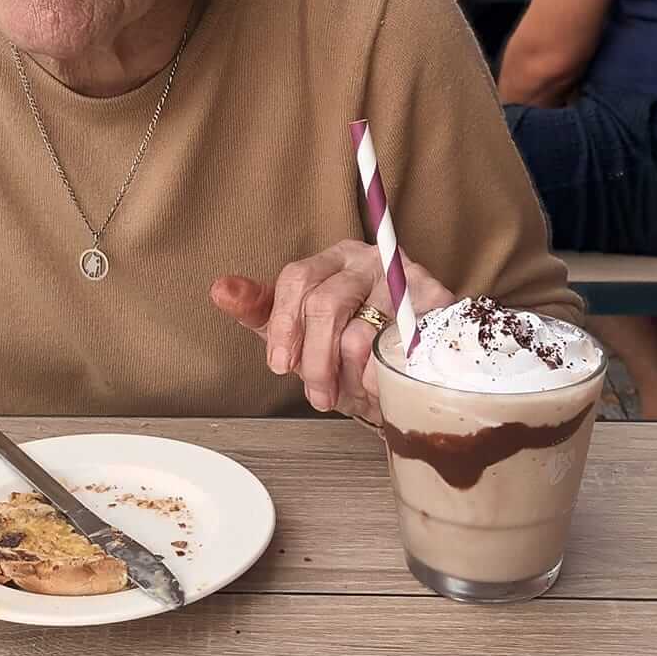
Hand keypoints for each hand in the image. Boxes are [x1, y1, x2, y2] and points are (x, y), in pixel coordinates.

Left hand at [211, 241, 456, 425]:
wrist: (408, 367)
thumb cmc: (347, 345)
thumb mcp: (299, 329)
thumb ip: (261, 310)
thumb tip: (220, 289)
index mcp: (333, 258)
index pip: (297, 278)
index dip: (284, 326)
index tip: (280, 365)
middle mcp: (370, 260)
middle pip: (326, 304)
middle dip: (315, 360)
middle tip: (317, 397)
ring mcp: (407, 280)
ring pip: (362, 333)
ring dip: (348, 376)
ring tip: (349, 394)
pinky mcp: (437, 307)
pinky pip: (400, 350)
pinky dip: (382, 377)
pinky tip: (376, 389)